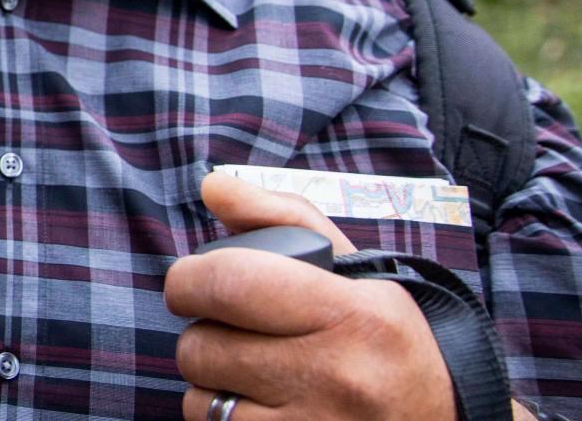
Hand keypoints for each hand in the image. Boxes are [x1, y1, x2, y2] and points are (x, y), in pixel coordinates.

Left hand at [165, 172, 456, 419]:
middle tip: (233, 331)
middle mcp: (333, 374)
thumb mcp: (358, 274)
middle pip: (202, 346)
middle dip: (204, 333)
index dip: (189, 279)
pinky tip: (262, 406)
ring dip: (212, 383)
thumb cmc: (392, 344)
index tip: (193, 281)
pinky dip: (224, 418)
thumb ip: (282, 218)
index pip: (228, 282)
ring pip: (201, 398)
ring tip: (254, 373)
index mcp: (351, 314)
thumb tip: (212, 184)